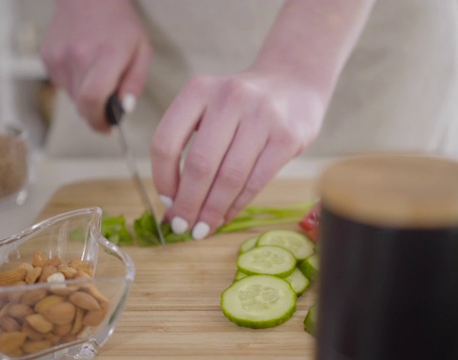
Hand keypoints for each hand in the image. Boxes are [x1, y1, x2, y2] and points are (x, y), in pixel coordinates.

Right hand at [40, 0, 151, 130]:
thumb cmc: (120, 24)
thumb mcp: (142, 52)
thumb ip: (134, 83)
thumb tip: (124, 110)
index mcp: (106, 55)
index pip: (92, 99)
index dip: (98, 121)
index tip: (107, 126)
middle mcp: (78, 56)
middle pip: (82, 105)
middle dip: (95, 112)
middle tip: (107, 104)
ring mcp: (58, 57)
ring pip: (71, 97)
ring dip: (85, 96)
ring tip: (96, 73)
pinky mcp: (47, 57)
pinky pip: (61, 84)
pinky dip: (74, 83)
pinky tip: (82, 64)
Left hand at [151, 70, 325, 239]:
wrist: (294, 82)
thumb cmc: (242, 106)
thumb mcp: (209, 109)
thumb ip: (188, 147)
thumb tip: (172, 207)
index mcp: (199, 90)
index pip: (166, 142)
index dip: (163, 179)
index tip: (167, 202)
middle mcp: (230, 98)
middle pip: (199, 164)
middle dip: (188, 203)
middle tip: (183, 226)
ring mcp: (262, 116)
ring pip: (229, 177)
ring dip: (212, 210)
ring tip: (203, 228)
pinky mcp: (287, 137)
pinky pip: (256, 181)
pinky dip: (237, 205)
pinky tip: (226, 216)